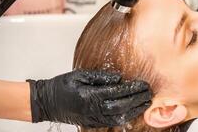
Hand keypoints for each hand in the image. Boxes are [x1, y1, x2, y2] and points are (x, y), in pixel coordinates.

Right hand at [27, 70, 151, 127]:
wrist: (47, 102)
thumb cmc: (62, 85)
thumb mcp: (79, 75)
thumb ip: (100, 77)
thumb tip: (119, 78)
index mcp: (90, 95)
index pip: (116, 92)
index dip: (132, 88)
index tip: (143, 84)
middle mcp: (93, 109)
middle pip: (121, 106)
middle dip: (138, 99)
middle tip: (150, 92)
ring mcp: (93, 118)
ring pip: (119, 117)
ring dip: (134, 110)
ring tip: (146, 103)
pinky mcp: (92, 123)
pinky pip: (112, 123)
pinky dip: (125, 118)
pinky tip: (133, 112)